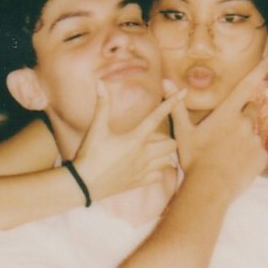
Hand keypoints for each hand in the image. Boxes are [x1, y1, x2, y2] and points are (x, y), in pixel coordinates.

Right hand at [72, 81, 181, 199]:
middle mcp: (144, 155)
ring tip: (152, 150)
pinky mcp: (140, 182)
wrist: (84, 185)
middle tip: (153, 136)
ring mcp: (143, 170)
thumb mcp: (96, 129)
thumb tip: (100, 82)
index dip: (171, 103)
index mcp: (135, 139)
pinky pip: (159, 176)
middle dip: (167, 138)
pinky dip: (157, 170)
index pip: (157, 117)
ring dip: (164, 154)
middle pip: (172, 144)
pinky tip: (146, 166)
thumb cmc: (90, 155)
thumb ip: (102, 105)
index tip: (183, 93)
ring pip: (168, 161)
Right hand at [166, 54, 267, 170]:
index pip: (246, 85)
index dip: (259, 70)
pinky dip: (250, 156)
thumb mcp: (183, 132)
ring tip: (228, 154)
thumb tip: (166, 81)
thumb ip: (177, 106)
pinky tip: (236, 165)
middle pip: (251, 109)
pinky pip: (258, 152)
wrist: (210, 188)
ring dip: (244, 138)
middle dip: (243, 115)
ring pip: (253, 133)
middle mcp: (244, 123)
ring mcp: (255, 140)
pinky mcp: (262, 157)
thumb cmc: (194, 159)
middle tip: (228, 131)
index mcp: (227, 113)